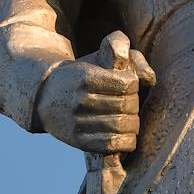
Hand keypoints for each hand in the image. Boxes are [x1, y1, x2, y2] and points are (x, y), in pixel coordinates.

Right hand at [35, 37, 155, 153]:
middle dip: (134, 103)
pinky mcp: (78, 142)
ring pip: (122, 127)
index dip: (134, 84)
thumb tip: (149, 77)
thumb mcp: (97, 54)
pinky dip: (126, 140)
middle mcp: (80, 100)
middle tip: (128, 102)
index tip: (127, 84)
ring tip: (128, 118)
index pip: (128, 84)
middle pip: (127, 105)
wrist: (45, 96)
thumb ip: (122, 48)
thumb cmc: (81, 74)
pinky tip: (125, 133)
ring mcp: (77, 123)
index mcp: (86, 77)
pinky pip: (112, 145)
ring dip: (133, 123)